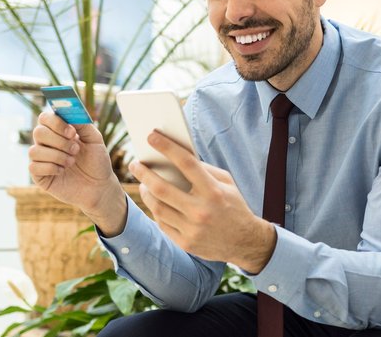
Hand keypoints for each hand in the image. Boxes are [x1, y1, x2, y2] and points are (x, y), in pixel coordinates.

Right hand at [28, 111, 124, 232]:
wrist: (99, 186)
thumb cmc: (96, 161)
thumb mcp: (95, 139)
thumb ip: (83, 124)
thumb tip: (70, 111)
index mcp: (59, 130)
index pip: (45, 118)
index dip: (56, 122)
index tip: (72, 132)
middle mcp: (47, 143)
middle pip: (38, 132)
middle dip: (58, 141)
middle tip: (75, 150)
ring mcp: (42, 159)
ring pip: (34, 150)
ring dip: (57, 156)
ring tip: (72, 162)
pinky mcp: (39, 175)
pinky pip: (33, 167)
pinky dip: (51, 168)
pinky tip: (62, 171)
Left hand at [129, 130, 276, 272]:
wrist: (245, 242)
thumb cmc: (234, 206)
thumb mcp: (227, 183)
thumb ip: (205, 169)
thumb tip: (176, 156)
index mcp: (213, 191)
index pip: (186, 163)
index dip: (167, 147)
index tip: (151, 136)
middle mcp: (201, 211)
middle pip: (162, 188)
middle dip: (144, 173)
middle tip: (135, 164)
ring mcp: (192, 229)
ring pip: (158, 207)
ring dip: (146, 192)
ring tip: (143, 183)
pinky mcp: (186, 243)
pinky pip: (162, 224)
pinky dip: (156, 210)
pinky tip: (154, 201)